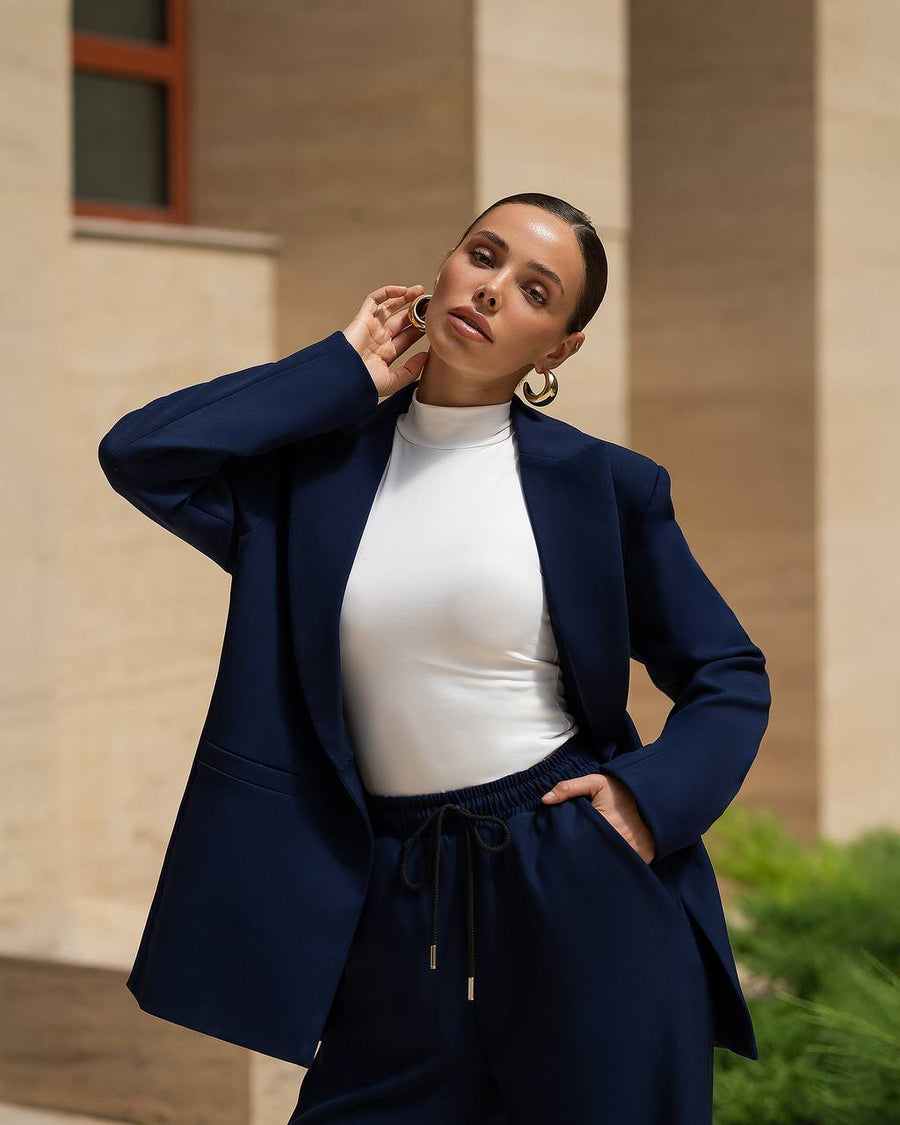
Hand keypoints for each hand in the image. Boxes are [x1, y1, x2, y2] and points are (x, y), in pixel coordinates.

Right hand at [342, 284, 430, 396]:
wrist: (344, 377)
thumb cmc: (364, 383)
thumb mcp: (392, 381)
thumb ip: (410, 371)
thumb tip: (426, 356)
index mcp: (386, 353)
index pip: (407, 337)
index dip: (421, 327)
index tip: (434, 320)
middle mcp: (379, 338)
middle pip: (401, 320)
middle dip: (416, 311)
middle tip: (430, 304)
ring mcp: (371, 327)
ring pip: (390, 307)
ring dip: (405, 298)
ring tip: (420, 291)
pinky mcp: (362, 318)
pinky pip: (374, 300)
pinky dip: (387, 292)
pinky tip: (403, 290)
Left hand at [541, 773, 656, 863]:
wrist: (653, 795)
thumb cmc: (621, 790)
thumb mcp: (595, 783)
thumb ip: (568, 788)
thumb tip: (545, 799)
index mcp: (603, 823)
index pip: (579, 841)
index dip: (571, 844)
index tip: (564, 846)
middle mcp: (618, 841)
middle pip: (592, 856)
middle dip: (583, 856)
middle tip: (576, 855)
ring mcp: (632, 852)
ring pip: (608, 864)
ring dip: (600, 863)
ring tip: (591, 861)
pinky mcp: (644, 858)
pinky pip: (625, 868)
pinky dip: (617, 867)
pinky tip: (609, 865)